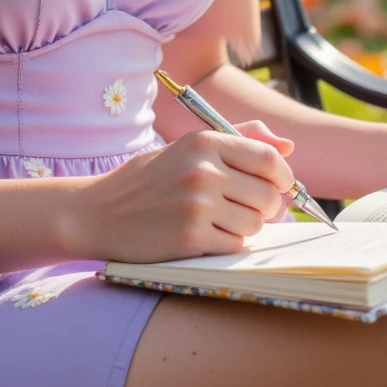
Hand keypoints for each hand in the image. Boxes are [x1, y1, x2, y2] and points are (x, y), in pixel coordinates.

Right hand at [79, 121, 294, 263]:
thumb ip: (239, 140)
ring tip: (222, 222)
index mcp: (204, 141)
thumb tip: (287, 146)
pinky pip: (234, 245)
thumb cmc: (148, 179)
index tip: (278, 187)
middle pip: (267, 195)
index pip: (269, 159)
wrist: (99, 211)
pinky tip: (207, 236)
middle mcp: (202, 170)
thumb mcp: (187, 148)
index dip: (283, 177)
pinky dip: (228, 244)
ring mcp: (196, 205)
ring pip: (255, 224)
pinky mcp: (189, 238)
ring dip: (246, 228)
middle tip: (248, 209)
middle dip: (267, 207)